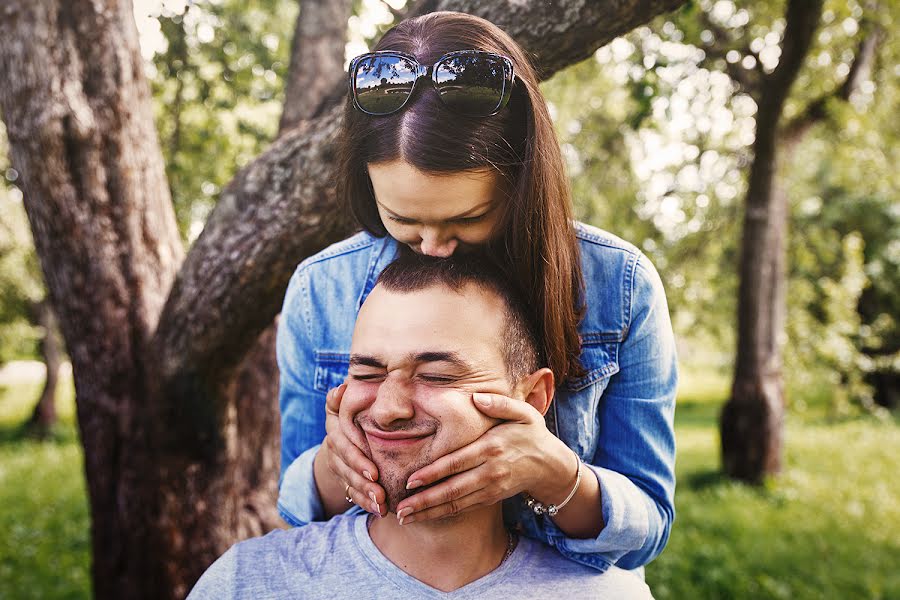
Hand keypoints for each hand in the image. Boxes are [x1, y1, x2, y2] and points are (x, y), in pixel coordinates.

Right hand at [320, 383, 386, 516]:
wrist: (347, 428)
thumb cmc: (354, 410)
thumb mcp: (347, 402)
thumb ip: (342, 398)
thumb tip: (341, 389)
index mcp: (335, 430)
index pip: (344, 448)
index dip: (357, 461)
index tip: (374, 473)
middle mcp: (334, 450)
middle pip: (347, 470)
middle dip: (363, 484)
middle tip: (380, 494)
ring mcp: (338, 466)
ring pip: (349, 484)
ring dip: (365, 496)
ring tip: (382, 505)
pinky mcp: (345, 479)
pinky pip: (353, 494)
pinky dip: (365, 503)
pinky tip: (380, 511)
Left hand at [394, 392, 566, 523]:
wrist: (551, 465)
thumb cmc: (532, 434)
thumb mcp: (523, 412)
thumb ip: (500, 403)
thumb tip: (476, 397)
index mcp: (491, 448)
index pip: (456, 463)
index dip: (433, 474)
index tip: (411, 481)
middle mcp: (490, 472)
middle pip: (452, 489)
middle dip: (424, 500)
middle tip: (399, 509)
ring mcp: (491, 488)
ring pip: (455, 503)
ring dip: (429, 511)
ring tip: (404, 517)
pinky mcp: (491, 498)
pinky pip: (463, 508)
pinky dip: (443, 513)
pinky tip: (425, 515)